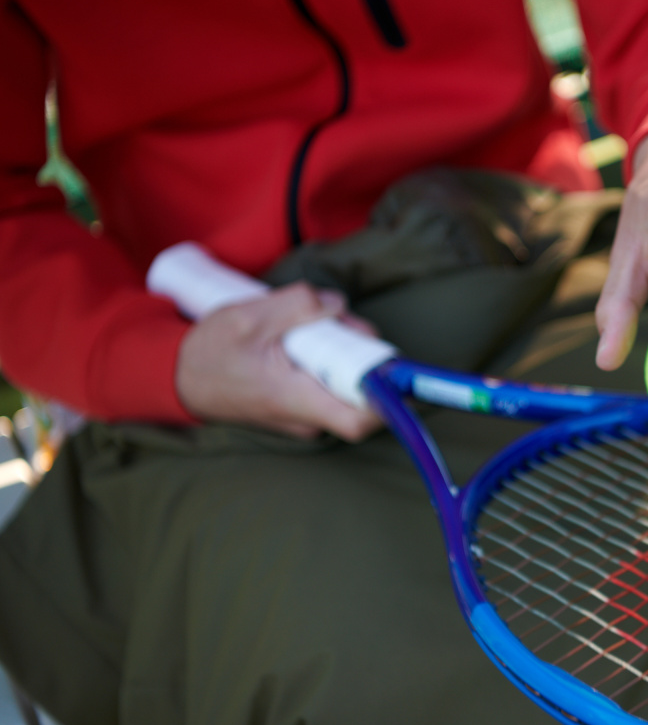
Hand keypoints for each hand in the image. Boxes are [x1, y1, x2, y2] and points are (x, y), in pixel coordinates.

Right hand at [176, 283, 381, 440]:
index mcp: (296, 400)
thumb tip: (338, 305)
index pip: (360, 419)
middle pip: (360, 391)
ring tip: (314, 322)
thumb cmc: (209, 354)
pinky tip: (306, 336)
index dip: (387, 398)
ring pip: (345, 383)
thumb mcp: (248, 317)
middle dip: (361, 351)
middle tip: (338, 319)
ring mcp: (305, 414)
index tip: (392, 367)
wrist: (178, 377)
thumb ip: (298, 305)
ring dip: (342, 349)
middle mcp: (307, 417)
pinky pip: (329, 383)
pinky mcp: (301, 405)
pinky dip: (327, 357)